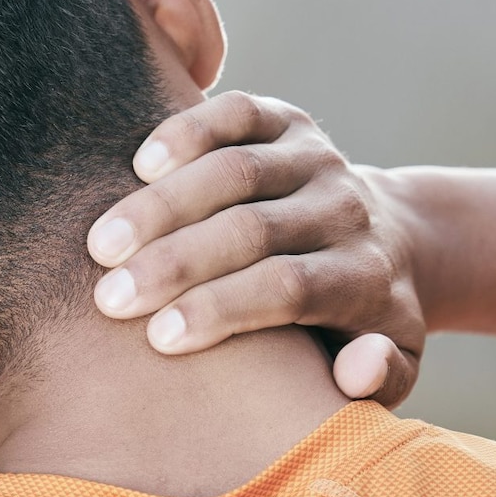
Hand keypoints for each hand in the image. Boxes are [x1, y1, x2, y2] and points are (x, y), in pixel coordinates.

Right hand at [85, 92, 424, 405]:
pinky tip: (139, 165)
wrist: (394, 239)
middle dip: (175, 263)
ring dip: (161, 207)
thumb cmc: (359, 324)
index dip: (221, 308)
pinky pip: (239, 114)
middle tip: (109, 299)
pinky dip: (188, 131)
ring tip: (101, 245)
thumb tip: (358, 366)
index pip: (289, 288)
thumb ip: (379, 381)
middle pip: (253, 229)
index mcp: (363, 277)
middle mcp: (344, 211)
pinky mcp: (290, 122)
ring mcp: (317, 159)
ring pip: (236, 171)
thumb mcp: (389, 373)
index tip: (159, 338)